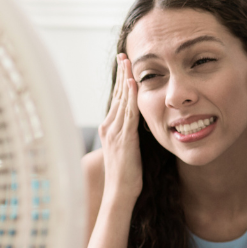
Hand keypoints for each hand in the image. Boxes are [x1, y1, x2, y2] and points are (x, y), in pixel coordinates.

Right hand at [98, 54, 142, 201]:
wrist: (119, 192)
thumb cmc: (125, 177)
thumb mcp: (127, 151)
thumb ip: (130, 136)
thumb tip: (137, 128)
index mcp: (109, 129)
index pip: (116, 100)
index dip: (121, 82)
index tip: (124, 65)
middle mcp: (109, 127)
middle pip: (117, 95)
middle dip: (121, 74)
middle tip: (124, 55)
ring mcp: (115, 132)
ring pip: (121, 100)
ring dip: (125, 79)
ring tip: (127, 61)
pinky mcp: (124, 138)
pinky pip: (128, 113)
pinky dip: (130, 96)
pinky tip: (133, 83)